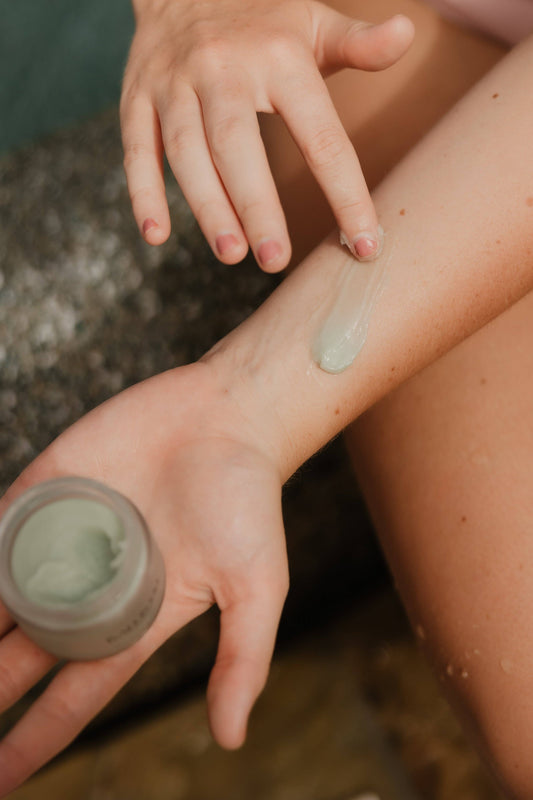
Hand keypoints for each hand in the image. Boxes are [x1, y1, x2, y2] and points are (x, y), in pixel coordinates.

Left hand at [0, 364, 287, 795]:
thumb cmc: (248, 500)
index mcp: (139, 614)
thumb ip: (242, 659)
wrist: (228, 414)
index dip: (37, 735)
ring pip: (1, 595)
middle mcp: (95, 582)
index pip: (77, 690)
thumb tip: (231, 740)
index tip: (2, 779)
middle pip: (26, 651)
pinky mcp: (50, 488)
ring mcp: (68, 534)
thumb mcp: (256, 587)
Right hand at [121, 0, 413, 268]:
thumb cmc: (262, 22)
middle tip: (275, 260)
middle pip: (239, 145)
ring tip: (230, 254)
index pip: (321, 136)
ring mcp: (174, 84)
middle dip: (257, 206)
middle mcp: (223, 69)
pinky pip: (138, 149)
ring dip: (207, 206)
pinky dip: (143, 192)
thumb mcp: (313, 25)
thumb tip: (408, 35)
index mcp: (280, 59)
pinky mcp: (137, 99)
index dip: (345, 194)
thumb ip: (358, 44)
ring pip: (187, 151)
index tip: (364, 244)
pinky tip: (156, 235)